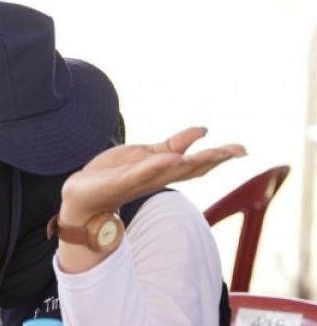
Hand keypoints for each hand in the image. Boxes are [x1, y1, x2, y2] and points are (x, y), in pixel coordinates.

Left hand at [59, 126, 244, 225]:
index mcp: (164, 170)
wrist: (82, 194)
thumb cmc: (114, 176)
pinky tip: (169, 159)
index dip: (220, 157)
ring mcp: (139, 181)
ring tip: (212, 153)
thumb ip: (174, 145)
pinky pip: (140, 174)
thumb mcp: (147, 155)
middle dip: (213, 160)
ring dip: (191, 162)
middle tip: (236, 151)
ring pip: (170, 171)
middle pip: (190, 169)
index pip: (197, 163)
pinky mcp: (120, 182)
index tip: (243, 150)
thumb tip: (203, 131)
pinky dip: (155, 167)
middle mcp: (156, 178)